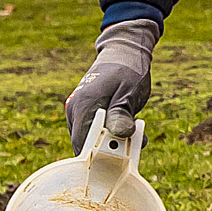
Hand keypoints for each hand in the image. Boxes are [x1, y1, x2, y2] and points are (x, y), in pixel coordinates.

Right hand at [64, 18, 160, 150]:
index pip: (81, 145)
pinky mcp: (87, 114)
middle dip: (111, 149)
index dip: (99, 157)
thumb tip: (121, 133)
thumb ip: (122, 113)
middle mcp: (76, 110)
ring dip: (115, 141)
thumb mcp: (129, 92)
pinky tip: (129, 125)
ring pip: (93, 140)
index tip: (120, 157)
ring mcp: (80, 112)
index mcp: (83, 106)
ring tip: (135, 129)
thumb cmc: (128, 70)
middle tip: (135, 141)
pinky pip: (97, 132)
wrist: (124, 53)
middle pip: (87, 145)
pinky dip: (113, 134)